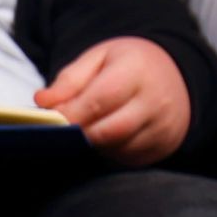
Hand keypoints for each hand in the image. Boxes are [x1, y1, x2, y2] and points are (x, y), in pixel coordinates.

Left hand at [34, 36, 190, 166]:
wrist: (174, 75)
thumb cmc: (129, 65)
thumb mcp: (99, 58)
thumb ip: (69, 79)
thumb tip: (43, 102)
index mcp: (137, 71)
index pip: (99, 101)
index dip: (70, 114)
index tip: (51, 119)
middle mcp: (156, 101)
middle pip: (108, 131)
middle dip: (79, 133)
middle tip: (62, 129)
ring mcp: (163, 127)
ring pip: (115, 148)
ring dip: (93, 143)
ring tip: (86, 126)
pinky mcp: (163, 147)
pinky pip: (127, 157)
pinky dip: (109, 151)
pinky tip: (105, 134)